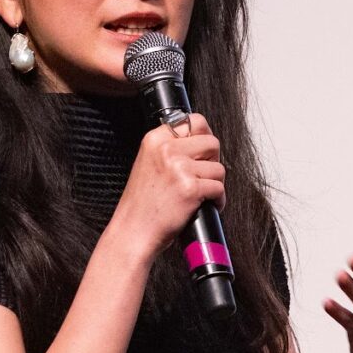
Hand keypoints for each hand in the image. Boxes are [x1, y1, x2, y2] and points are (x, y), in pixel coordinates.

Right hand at [114, 112, 225, 255]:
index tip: (204, 152)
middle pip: (212, 142)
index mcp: (155, 139)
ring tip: (203, 194)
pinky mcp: (190, 188)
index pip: (194, 121)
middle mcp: (166, 150)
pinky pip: (219, 188)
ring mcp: (179, 168)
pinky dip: (218, 200)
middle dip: (214, 160)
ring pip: (218, 167)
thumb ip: (170, 149)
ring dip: (215, 183)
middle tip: (205, 175)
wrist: (133, 231)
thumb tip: (201, 141)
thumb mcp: (149, 163)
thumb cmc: (142, 203)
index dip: (205, 137)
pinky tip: (207, 205)